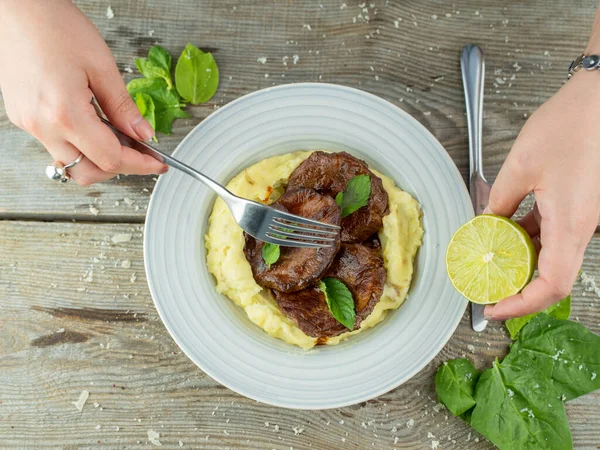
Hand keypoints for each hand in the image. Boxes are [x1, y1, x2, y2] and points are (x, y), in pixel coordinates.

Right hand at [0, 0, 166, 184]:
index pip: (110, 159)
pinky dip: (80, 145)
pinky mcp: (22, 117)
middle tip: (141, 153)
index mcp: (65, 114)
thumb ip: (124, 107)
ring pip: (70, 163)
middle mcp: (41, 125)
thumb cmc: (54, 26)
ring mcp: (28, 124)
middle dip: (118, 168)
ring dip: (98, 159)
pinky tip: (94, 125)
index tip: (156, 163)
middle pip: (87, 172)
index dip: (139, 164)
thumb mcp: (102, 66)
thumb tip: (143, 134)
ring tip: (118, 136)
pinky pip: (55, 146)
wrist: (17, 7)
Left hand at [484, 70, 599, 319]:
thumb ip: (499, 201)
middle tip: (486, 288)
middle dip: (517, 289)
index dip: (522, 304)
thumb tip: (485, 225)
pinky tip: (505, 231)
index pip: (551, 285)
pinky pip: (553, 234)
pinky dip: (528, 239)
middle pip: (551, 277)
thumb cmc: (570, 125)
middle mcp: (581, 227)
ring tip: (488, 260)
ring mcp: (581, 218)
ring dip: (520, 262)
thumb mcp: (520, 166)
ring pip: (550, 256)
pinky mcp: (577, 206)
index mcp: (571, 224)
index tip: (492, 309)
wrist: (599, 99)